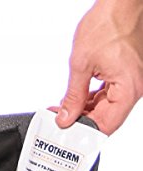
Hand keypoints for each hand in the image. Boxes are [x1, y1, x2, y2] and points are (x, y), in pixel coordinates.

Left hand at [55, 0, 142, 134]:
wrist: (120, 1)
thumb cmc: (108, 23)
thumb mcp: (81, 65)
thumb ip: (73, 96)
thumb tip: (65, 117)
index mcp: (129, 88)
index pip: (107, 125)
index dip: (85, 132)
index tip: (67, 134)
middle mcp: (135, 87)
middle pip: (106, 118)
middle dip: (81, 121)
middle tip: (59, 120)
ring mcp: (132, 81)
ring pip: (106, 108)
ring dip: (85, 110)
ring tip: (63, 109)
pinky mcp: (126, 75)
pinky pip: (109, 95)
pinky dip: (92, 99)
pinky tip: (76, 99)